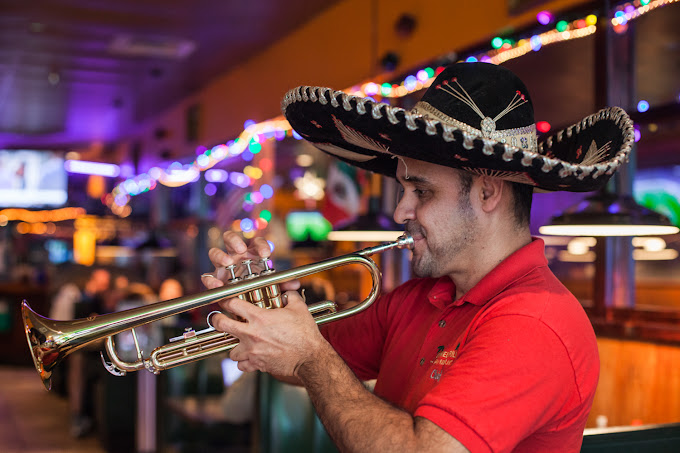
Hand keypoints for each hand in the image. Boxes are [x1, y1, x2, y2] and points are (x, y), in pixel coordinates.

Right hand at [202, 231, 299, 291]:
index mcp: (251, 253)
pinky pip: (208, 276)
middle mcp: (235, 256)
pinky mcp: (215, 278)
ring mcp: (223, 266)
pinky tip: (215, 284)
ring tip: (227, 262)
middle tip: (241, 249)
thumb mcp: (272, 285)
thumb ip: (282, 283)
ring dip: (220, 256)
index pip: (256, 242)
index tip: (266, 254)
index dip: (261, 245)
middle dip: (234, 241)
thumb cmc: (259, 286)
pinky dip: (210, 280)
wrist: (247, 301)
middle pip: (230, 239)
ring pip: (216, 253)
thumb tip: (295, 284)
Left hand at [211, 290, 326, 376]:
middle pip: (221, 325)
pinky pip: (241, 365)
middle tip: (218, 319)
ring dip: (234, 346)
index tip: (225, 300)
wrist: (309, 357)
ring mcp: (252, 351)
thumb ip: (289, 296)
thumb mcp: (299, 308)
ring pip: (230, 350)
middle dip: (217, 320)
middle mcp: (251, 334)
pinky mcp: (256, 364)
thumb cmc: (305, 333)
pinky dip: (243, 362)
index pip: (232, 304)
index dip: (226, 300)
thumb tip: (286, 292)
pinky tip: (249, 356)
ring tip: (240, 342)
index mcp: (259, 317)